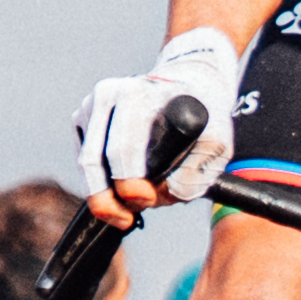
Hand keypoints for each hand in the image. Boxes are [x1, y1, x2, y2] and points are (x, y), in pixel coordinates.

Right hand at [74, 27, 243, 218]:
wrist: (189, 81)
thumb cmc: (206, 113)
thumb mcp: (218, 141)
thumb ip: (196, 172)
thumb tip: (159, 194)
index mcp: (139, 94)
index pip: (122, 149)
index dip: (129, 184)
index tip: (146, 201)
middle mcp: (109, 94)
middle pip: (93, 160)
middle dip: (108, 198)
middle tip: (126, 218)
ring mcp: (91, 104)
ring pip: (86, 163)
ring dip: (104, 192)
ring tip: (131, 206)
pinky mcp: (82, 117)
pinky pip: (83, 160)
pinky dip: (99, 179)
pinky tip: (123, 185)